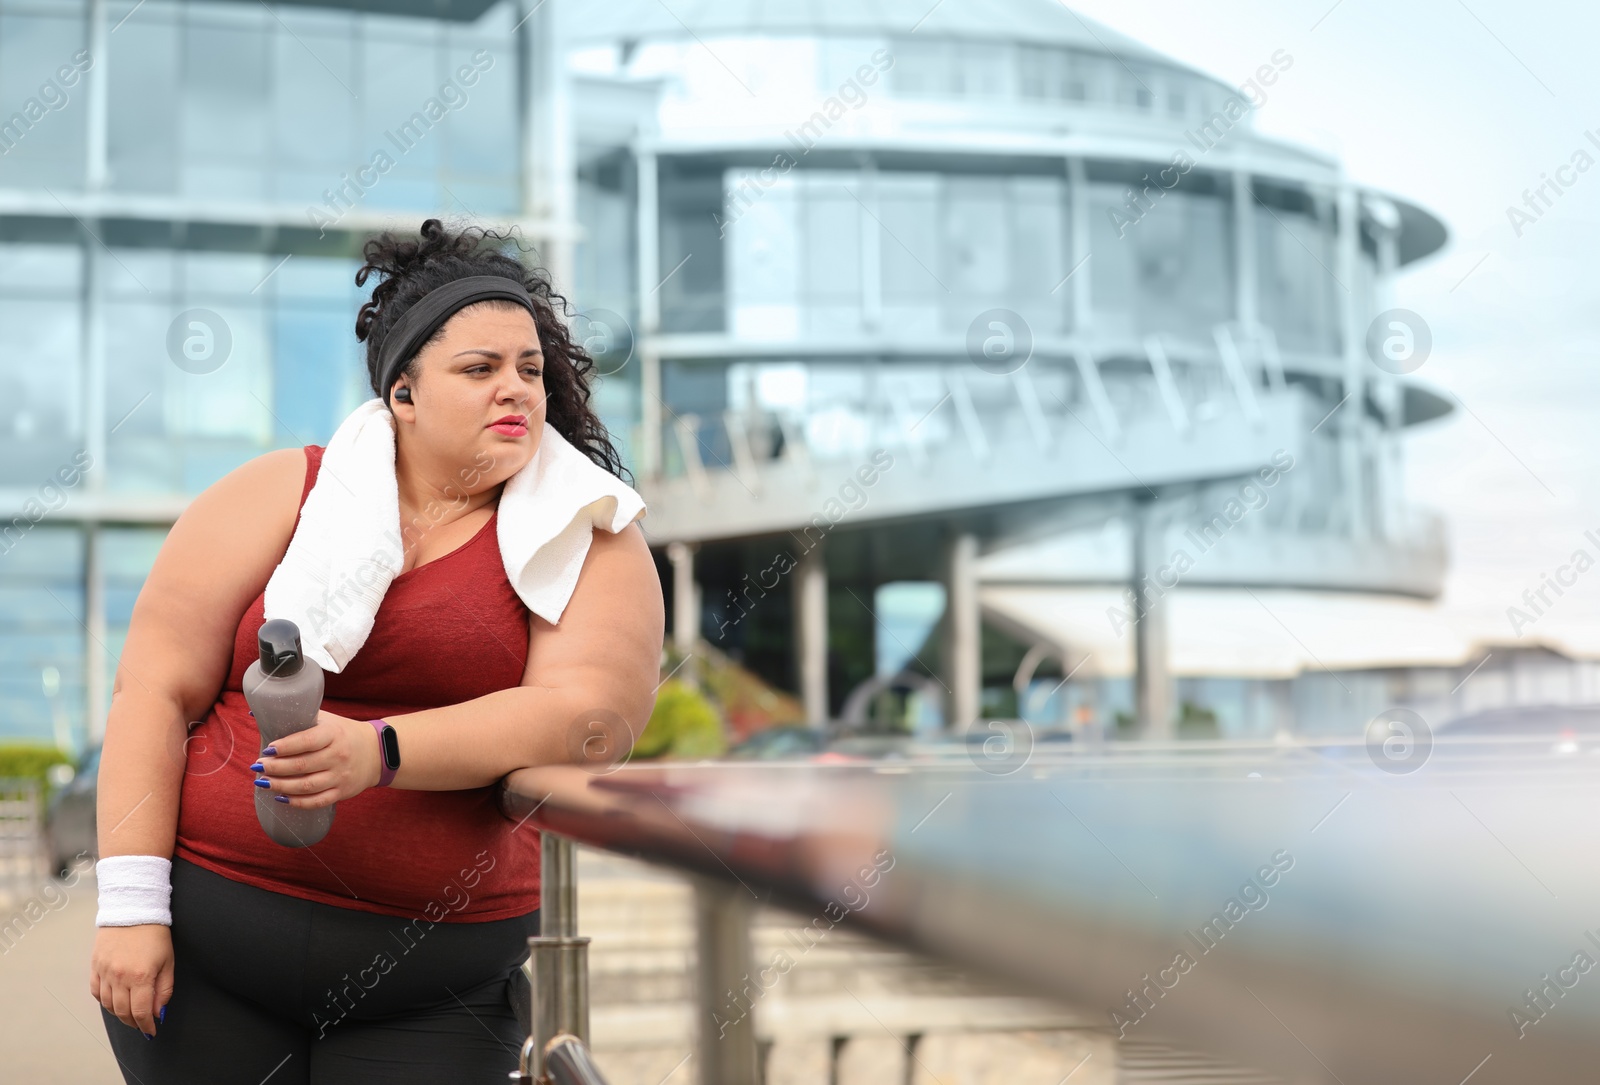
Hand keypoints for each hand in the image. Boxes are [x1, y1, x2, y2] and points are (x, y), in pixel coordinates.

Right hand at [91, 924, 173, 1037]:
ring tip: (129, 1014)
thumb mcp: (168, 962)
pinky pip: (96, 991)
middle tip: (141, 1025)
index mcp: (140, 977)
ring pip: (108, 1004)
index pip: (140, 1012)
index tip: (151, 1031)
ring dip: (119, 1014)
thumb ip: (164, 989)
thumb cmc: (155, 934)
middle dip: (133, 1022)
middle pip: (122, 1012)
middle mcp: (119, 977)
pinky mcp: (95, 966)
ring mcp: (105, 972)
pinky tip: (114, 1001)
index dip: (146, 1025)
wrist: (133, 910)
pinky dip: (104, 1001)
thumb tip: (157, 1011)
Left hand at [252, 711, 381, 808]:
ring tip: (263, 782)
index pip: (307, 741)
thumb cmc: (344, 733)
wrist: (377, 751)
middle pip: (302, 765)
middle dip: (275, 768)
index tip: (267, 749)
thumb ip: (299, 717)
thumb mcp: (327, 719)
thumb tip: (258, 712)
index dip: (284, 747)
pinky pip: (317, 801)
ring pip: (307, 786)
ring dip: (281, 785)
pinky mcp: (342, 792)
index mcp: (334, 734)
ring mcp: (340, 776)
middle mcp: (338, 756)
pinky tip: (281, 798)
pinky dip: (297, 802)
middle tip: (258, 766)